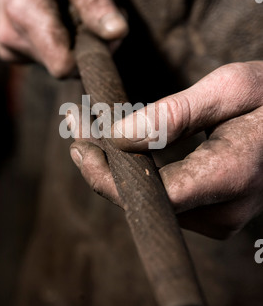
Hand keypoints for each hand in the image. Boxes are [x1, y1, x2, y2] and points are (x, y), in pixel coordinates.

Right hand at [0, 0, 127, 76]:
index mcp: (25, 13)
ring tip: (74, 9)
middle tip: (96, 12)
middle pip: (67, 66)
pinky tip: (59, 18)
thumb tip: (118, 33)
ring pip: (60, 64)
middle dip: (90, 45)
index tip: (106, 30)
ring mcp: (9, 49)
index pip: (64, 65)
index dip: (93, 54)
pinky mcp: (11, 54)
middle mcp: (12, 38)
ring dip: (77, 43)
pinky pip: (49, 60)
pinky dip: (63, 44)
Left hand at [70, 61, 262, 238]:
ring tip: (88, 126)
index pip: (156, 196)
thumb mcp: (230, 89)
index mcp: (231, 175)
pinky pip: (163, 196)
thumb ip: (176, 115)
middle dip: (103, 164)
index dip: (110, 179)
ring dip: (115, 164)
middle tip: (76, 123)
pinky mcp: (212, 211)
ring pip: (150, 200)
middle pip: (145, 201)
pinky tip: (117, 143)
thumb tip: (119, 137)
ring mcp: (219, 217)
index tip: (80, 147)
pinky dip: (136, 170)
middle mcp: (224, 210)